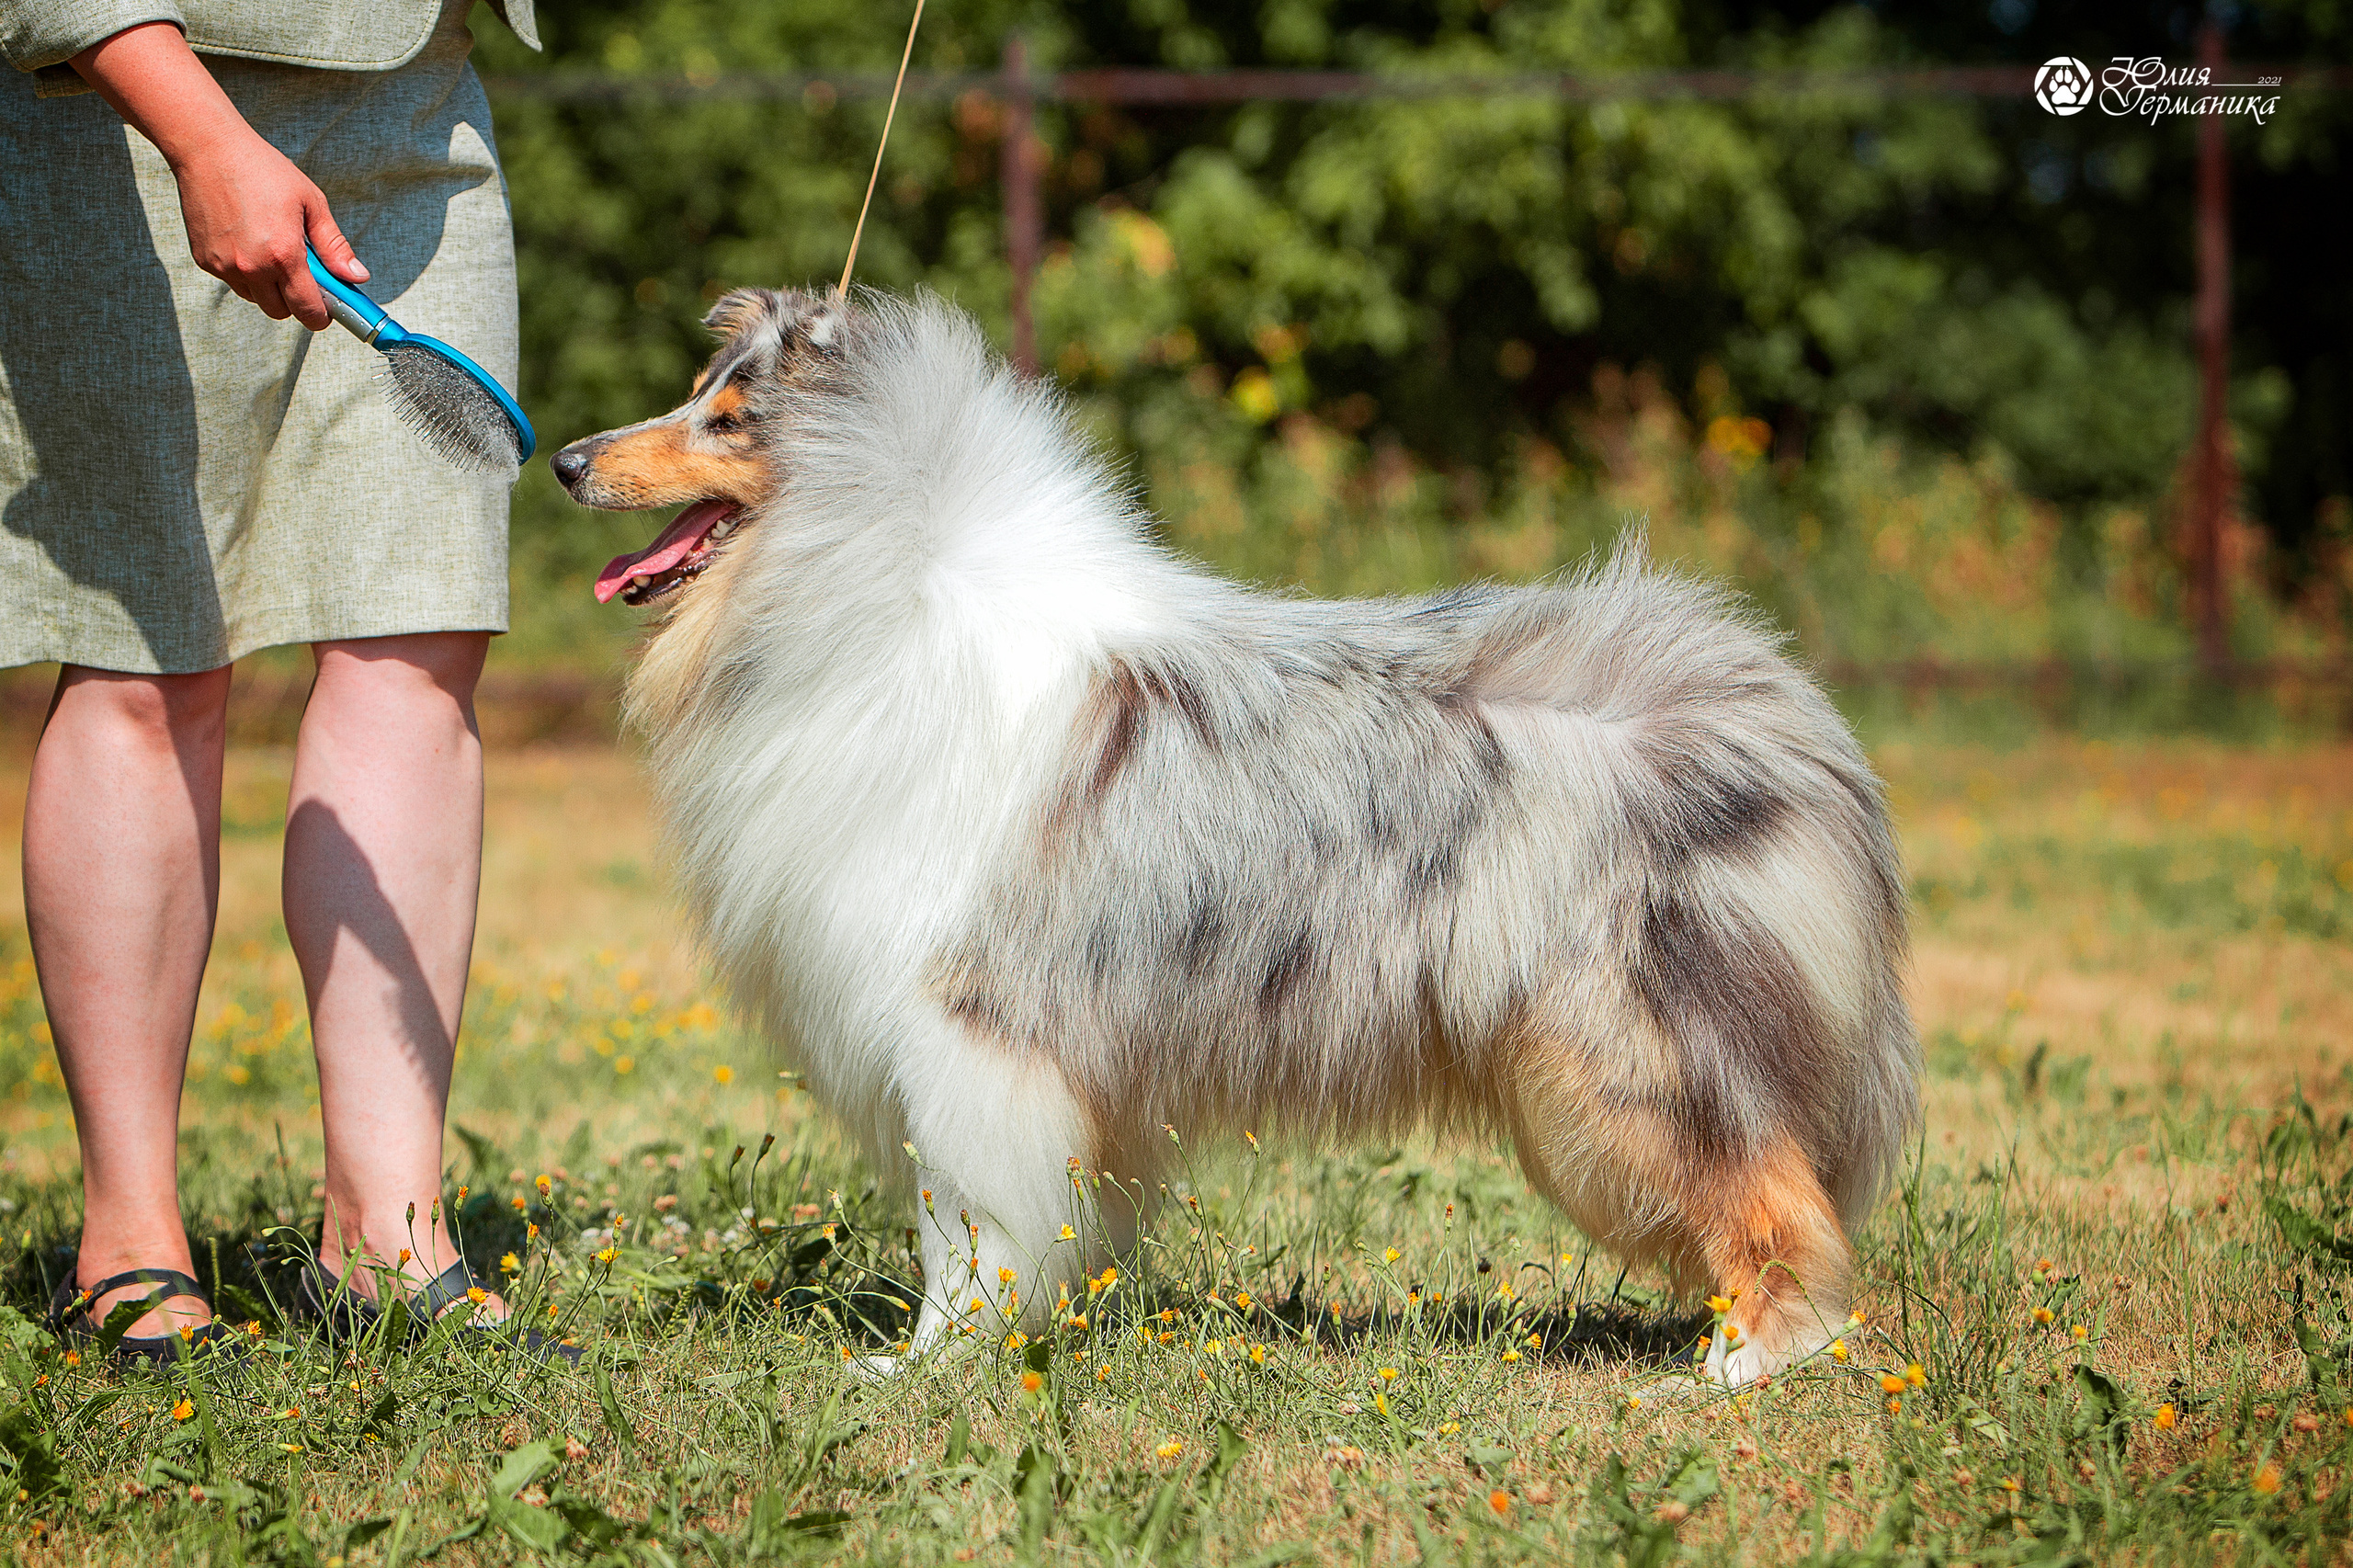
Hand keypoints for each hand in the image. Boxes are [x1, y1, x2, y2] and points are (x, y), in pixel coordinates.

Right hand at [168, 124, 364, 327]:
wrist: (208, 149)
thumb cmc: (264, 171)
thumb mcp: (311, 203)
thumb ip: (334, 246)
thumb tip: (357, 277)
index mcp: (283, 255)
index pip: (307, 311)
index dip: (321, 316)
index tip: (328, 310)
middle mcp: (251, 267)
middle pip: (281, 312)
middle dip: (295, 301)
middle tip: (302, 273)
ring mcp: (224, 266)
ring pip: (255, 299)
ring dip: (269, 288)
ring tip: (272, 250)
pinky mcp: (204, 260)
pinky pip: (232, 281)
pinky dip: (245, 273)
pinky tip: (247, 241)